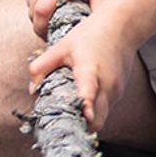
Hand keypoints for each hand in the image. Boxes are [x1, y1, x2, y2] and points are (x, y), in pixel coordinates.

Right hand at [19, 0, 118, 40]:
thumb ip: (95, 13)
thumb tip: (87, 36)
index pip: (41, 14)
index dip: (44, 29)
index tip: (53, 37)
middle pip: (32, 10)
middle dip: (41, 23)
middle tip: (55, 31)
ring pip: (28, 1)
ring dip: (38, 12)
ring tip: (55, 17)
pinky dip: (37, 0)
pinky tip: (53, 3)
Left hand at [27, 5, 135, 135]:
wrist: (123, 26)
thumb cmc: (90, 34)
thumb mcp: (62, 46)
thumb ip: (42, 66)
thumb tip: (33, 90)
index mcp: (90, 70)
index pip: (89, 91)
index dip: (86, 107)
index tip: (84, 118)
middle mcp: (107, 84)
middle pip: (97, 119)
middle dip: (80, 127)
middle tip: (62, 130)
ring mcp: (116, 90)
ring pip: (102, 117)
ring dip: (87, 120)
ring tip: (70, 117)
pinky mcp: (120, 92)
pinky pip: (106, 108)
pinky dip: (94, 111)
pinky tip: (83, 103)